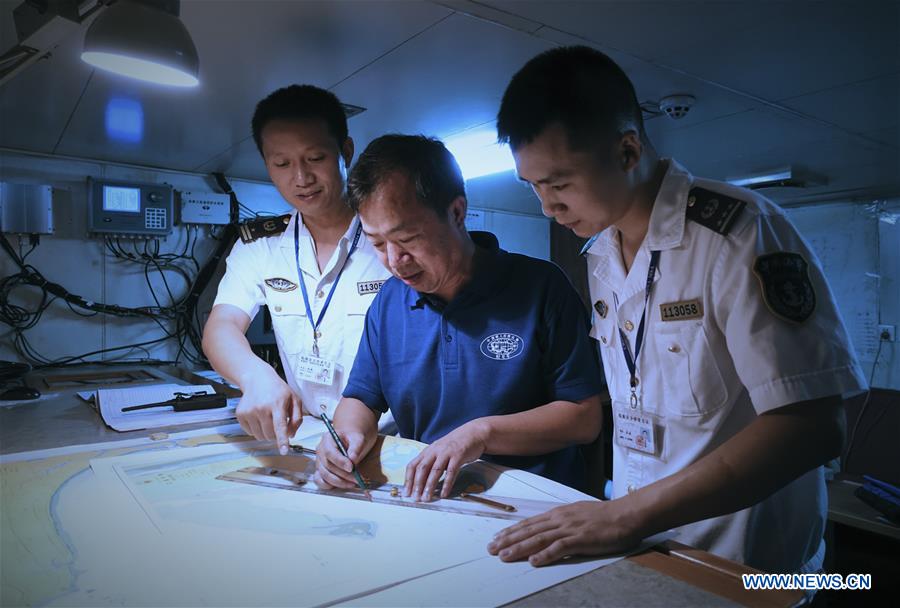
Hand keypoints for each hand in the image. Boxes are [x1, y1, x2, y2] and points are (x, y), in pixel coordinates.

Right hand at [235, 370, 301, 454]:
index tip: (284, 450)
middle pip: (270, 435)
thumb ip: (297, 418)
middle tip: (277, 423)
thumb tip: (291, 434)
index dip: (282, 440)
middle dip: (275, 434)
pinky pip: (250, 432)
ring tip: (268, 418)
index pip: (280, 426)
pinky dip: (256, 429)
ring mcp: (249, 411)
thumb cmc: (278, 390)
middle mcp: (262, 408)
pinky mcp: (241, 414)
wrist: (257, 379)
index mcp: (277, 404)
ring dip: (265, 432)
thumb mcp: (294, 399)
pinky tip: (258, 417)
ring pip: (260, 436)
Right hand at [314, 427, 374, 489]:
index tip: (351, 467)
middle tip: (357, 478)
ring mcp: (320, 462)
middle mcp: (321, 451)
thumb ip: (356, 447)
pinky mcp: (321, 471)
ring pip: (324, 475)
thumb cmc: (353, 438)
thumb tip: (352, 459)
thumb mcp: (358, 439)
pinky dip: (330, 485)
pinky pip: (320, 481)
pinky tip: (342, 484)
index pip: (329, 452)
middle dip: (343, 474)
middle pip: (327, 466)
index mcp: (327, 439)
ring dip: (339, 482)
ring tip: (353, 482)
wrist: (352, 440)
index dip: (340, 461)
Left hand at [404, 419, 488, 501]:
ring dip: (430, 485)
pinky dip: (447, 483)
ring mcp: (446, 452)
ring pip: (435, 470)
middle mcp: (435, 451)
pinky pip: (451, 471)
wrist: (473, 433)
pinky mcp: (459, 455)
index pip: (413, 465)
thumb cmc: (455, 445)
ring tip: (427, 498)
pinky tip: (444, 493)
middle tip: (415, 498)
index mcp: (428, 451)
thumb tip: (421, 482)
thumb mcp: (439, 451)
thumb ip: (431, 463)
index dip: (408, 480)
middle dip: (417, 484)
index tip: (406, 493)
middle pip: (422, 468)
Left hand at [487, 500, 641, 565]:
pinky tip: (533, 561)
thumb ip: (563, 522)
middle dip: (508, 540)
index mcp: (559, 514)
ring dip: (519, 548)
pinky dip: (545, 554)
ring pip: (538, 539)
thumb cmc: (605, 516)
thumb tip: (549, 530)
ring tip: (504, 556)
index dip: (512, 531)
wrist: (626, 514)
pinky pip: (559, 548)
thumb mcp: (578, 514)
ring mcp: (570, 529)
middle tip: (492, 548)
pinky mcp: (581, 539)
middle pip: (529, 531)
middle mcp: (560, 519)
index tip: (498, 538)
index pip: (530, 523)